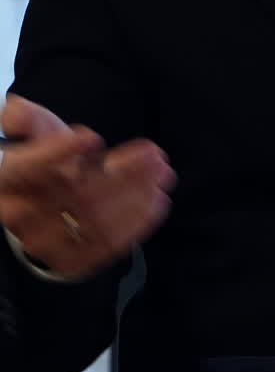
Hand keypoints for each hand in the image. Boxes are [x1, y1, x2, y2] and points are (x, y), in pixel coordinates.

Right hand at [0, 94, 176, 278]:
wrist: (41, 204)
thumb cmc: (45, 161)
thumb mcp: (37, 133)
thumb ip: (29, 119)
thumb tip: (17, 112)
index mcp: (8, 180)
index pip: (27, 167)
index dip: (58, 152)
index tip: (93, 137)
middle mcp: (22, 216)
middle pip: (74, 195)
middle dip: (121, 174)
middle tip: (153, 155)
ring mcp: (47, 242)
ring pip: (95, 222)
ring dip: (136, 197)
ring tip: (161, 174)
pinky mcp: (72, 260)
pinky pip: (107, 244)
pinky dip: (136, 223)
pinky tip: (157, 201)